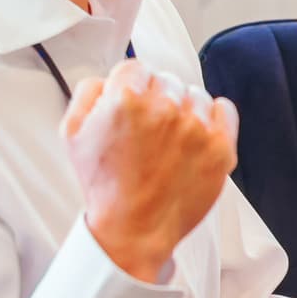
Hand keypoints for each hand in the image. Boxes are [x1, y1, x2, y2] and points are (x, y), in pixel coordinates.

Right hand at [64, 58, 239, 282]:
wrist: (134, 229)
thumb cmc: (104, 185)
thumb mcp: (72, 133)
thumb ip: (88, 92)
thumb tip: (111, 76)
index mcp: (125, 100)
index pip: (135, 67)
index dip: (130, 88)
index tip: (132, 108)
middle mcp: (164, 108)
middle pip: (166, 79)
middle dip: (156, 99)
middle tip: (148, 130)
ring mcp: (197, 127)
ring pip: (194, 94)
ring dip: (184, 109)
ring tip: (169, 140)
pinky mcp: (221, 145)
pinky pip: (224, 108)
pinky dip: (213, 117)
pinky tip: (196, 136)